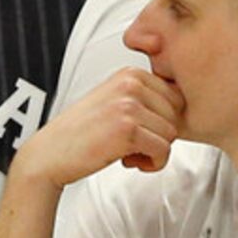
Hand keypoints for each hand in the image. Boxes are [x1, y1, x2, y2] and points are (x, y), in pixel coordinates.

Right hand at [11, 67, 184, 190]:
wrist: (52, 153)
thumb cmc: (84, 133)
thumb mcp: (116, 103)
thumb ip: (147, 99)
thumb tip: (186, 106)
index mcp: (130, 74)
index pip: (177, 99)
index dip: (162, 122)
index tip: (140, 130)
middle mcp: (131, 84)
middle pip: (177, 117)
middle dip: (159, 136)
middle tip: (132, 144)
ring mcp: (129, 105)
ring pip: (172, 135)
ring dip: (154, 151)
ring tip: (127, 151)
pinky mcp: (128, 129)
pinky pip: (164, 152)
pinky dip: (152, 164)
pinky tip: (128, 161)